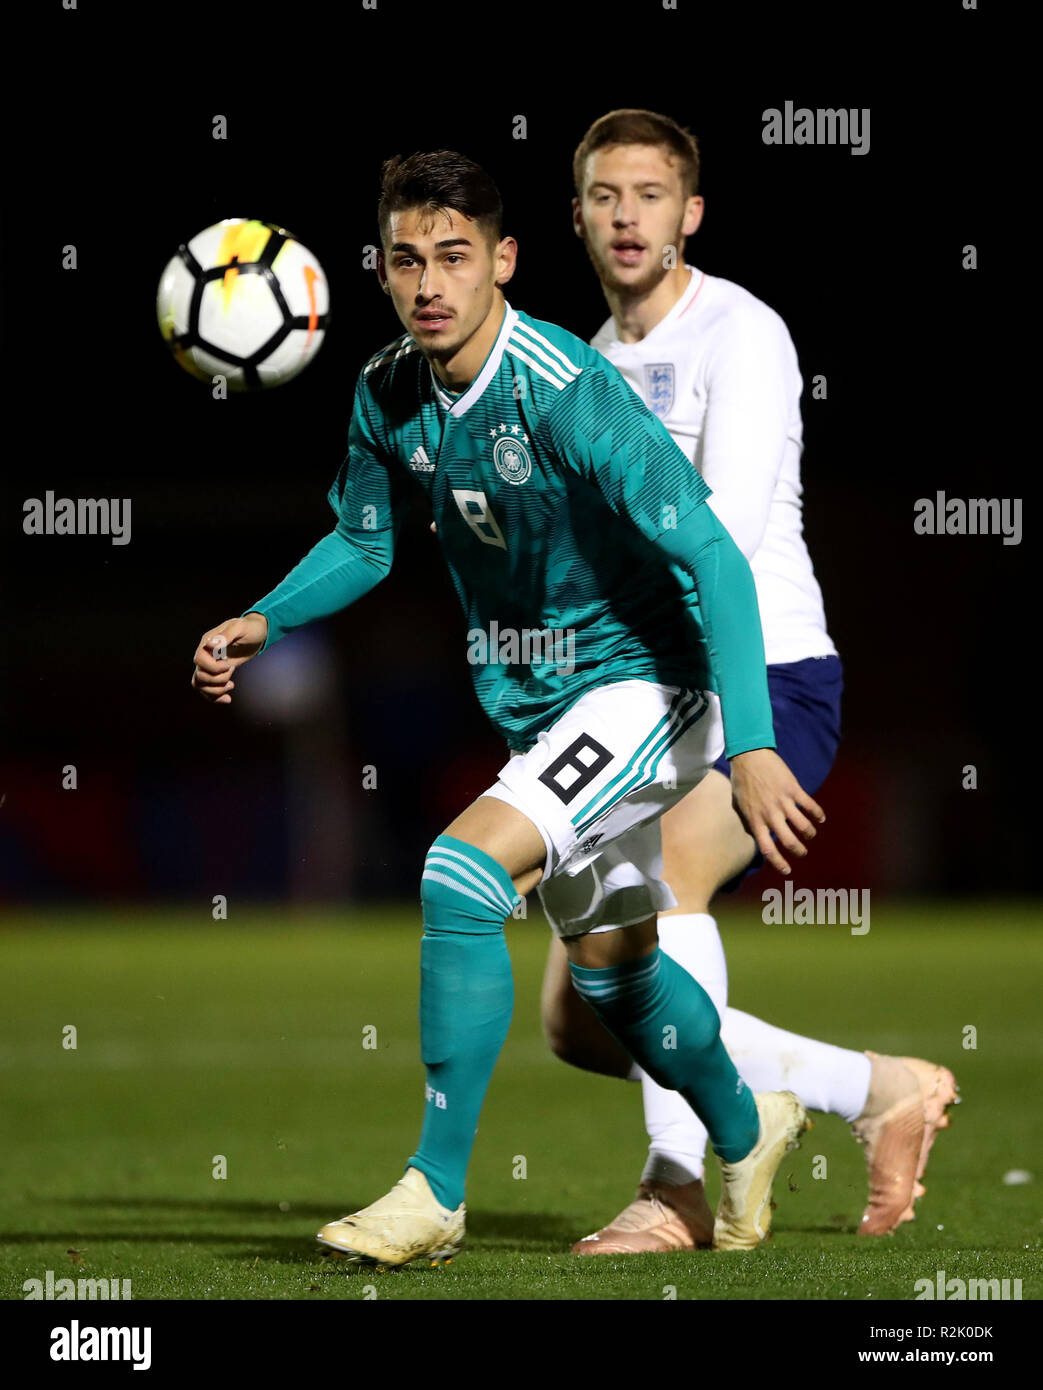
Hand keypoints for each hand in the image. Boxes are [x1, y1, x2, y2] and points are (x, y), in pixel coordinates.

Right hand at [191, 612, 267, 704]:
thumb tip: (211, 645)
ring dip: (215, 691)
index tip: (230, 665)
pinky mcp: (217, 673)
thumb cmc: (249, 628)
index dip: (214, 668)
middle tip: (232, 671)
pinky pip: (207, 689)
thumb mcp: (240, 628)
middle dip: (217, 680)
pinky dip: (215, 697)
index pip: (199, 661)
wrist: (258, 633)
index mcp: (207, 642)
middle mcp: (205, 654)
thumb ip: (225, 636)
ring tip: (231, 686)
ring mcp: (210, 664)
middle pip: (199, 675)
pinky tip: (228, 699)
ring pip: (200, 685)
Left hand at [729, 747, 824, 874]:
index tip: (787, 870)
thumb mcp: (740, 805)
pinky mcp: (793, 789)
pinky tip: (820, 818)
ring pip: (803, 826)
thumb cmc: (742, 780)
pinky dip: (818, 814)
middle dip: (799, 850)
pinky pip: (810, 805)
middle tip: (802, 852)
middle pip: (789, 841)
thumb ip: (750, 820)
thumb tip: (758, 834)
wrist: (749, 755)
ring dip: (809, 833)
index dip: (778, 862)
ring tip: (810, 834)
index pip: (768, 848)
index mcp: (755, 820)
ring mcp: (783, 802)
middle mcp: (770, 814)